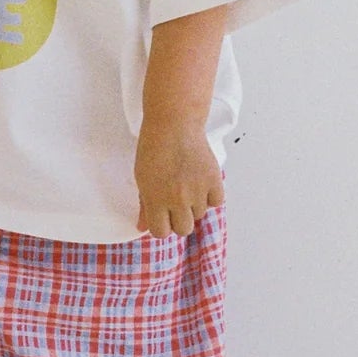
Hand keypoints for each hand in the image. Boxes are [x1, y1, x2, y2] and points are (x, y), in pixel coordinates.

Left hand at [134, 121, 224, 236]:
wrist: (175, 123)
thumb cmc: (154, 147)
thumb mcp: (141, 177)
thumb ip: (144, 205)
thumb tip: (142, 226)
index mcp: (155, 199)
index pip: (161, 232)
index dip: (161, 225)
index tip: (161, 215)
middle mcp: (178, 199)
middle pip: (184, 229)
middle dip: (179, 218)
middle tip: (176, 201)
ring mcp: (198, 191)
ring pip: (200, 214)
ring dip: (194, 204)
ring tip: (187, 183)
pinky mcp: (214, 180)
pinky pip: (216, 202)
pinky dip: (210, 195)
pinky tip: (201, 181)